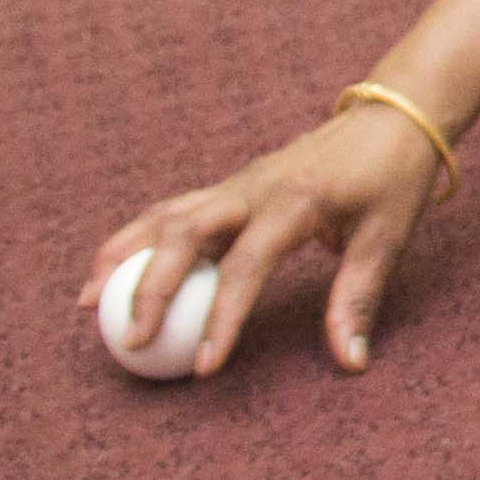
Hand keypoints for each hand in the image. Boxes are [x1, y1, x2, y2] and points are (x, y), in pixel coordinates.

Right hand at [83, 101, 452, 380]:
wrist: (392, 114)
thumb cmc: (394, 177)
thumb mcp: (387, 237)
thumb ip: (359, 298)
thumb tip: (350, 362)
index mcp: (295, 201)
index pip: (246, 266)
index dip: (222, 318)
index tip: (203, 366)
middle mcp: (253, 188)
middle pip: (184, 234)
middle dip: (151, 288)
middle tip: (130, 340)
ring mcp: (236, 184)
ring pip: (165, 216)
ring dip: (124, 255)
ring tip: (86, 301)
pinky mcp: (229, 186)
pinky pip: (173, 211)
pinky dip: (138, 238)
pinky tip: (111, 269)